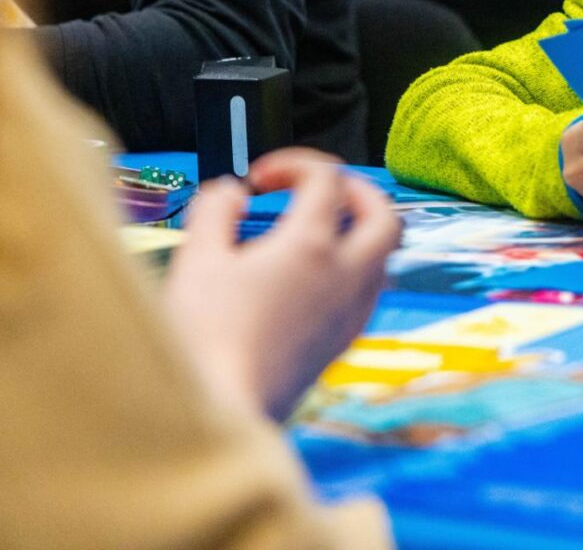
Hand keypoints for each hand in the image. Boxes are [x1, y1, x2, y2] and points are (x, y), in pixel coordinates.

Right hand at [164, 149, 400, 420]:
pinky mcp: (341, 345)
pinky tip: (316, 280)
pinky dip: (353, 271)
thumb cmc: (204, 344)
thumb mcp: (197, 261)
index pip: (327, 179)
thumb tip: (231, 193)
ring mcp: (349, 314)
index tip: (260, 179)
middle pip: (384, 215)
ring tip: (321, 230)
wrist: (220, 417)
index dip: (295, 164)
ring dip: (361, 231)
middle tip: (322, 189)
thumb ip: (215, 211)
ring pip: (385, 257)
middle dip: (357, 190)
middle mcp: (344, 277)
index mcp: (311, 247)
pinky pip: (368, 293)